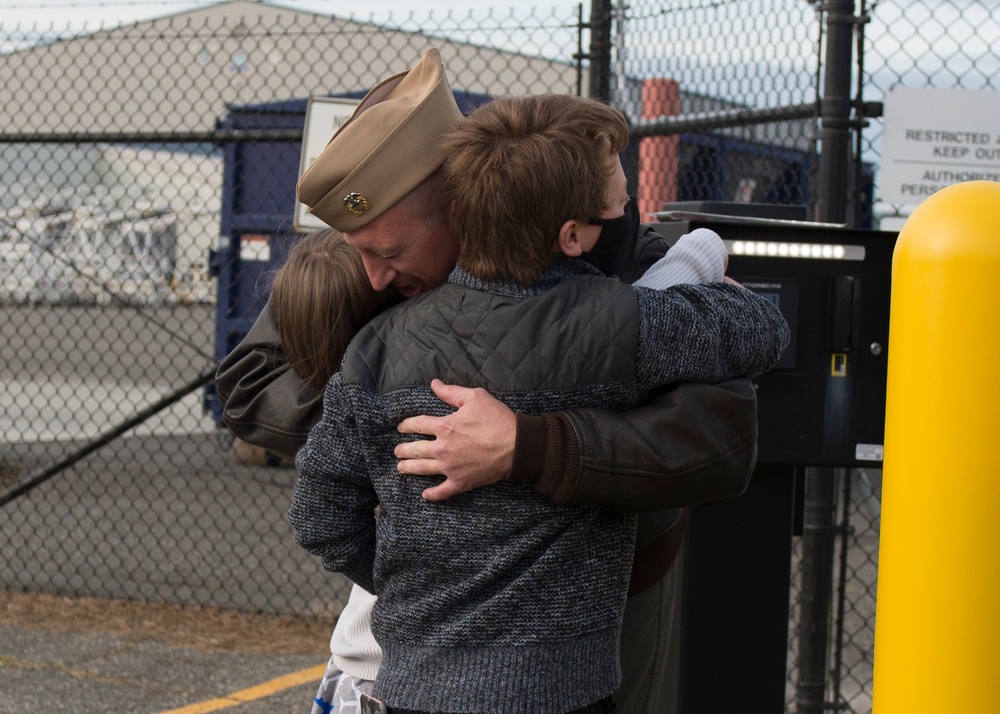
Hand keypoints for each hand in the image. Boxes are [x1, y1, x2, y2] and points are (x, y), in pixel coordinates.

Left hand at [394, 379, 515, 500]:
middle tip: (397, 451)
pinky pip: (442, 491)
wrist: (517, 446)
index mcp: (445, 426)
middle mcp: (443, 448)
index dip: (406, 425)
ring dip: (409, 469)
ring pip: (422, 469)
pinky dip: (432, 494)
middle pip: (415, 449)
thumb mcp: (475, 398)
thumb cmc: (497, 420)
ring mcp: (450, 467)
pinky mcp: (461, 482)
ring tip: (400, 468)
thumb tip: (434, 384)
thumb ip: (451, 392)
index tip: (401, 427)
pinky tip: (424, 495)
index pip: (417, 425)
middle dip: (403, 449)